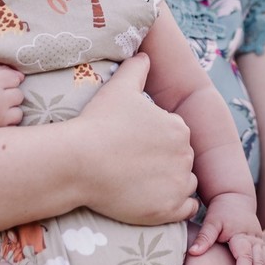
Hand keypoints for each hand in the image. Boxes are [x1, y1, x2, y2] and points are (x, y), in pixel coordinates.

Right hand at [73, 55, 199, 224]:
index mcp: (178, 127)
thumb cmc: (98, 123)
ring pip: (185, 184)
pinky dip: (176, 206)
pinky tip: (156, 200)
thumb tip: (145, 54)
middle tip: (136, 166)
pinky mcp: (168, 209)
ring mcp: (178, 183)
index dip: (157, 142)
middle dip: (165, 163)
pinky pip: (186, 210)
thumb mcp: (120, 87)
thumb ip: (137, 67)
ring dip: (172, 184)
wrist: (79, 162)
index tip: (136, 146)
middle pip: (182, 160)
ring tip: (144, 184)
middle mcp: (186, 154)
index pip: (176, 137)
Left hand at [190, 194, 264, 264]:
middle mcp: (254, 239)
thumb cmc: (221, 211)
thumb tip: (193, 252)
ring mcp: (259, 242)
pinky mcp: (260, 245)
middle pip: (259, 262)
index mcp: (241, 234)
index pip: (244, 256)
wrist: (235, 197)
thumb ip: (204, 237)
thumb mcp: (211, 221)